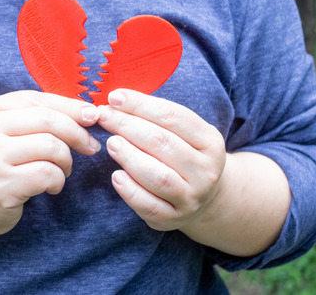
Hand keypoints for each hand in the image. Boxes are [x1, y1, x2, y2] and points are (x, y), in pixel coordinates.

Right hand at [0, 90, 99, 239]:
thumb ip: (31, 117)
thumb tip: (86, 111)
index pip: (36, 99)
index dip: (70, 106)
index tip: (92, 116)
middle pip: (47, 120)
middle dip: (76, 132)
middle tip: (89, 146)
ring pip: (50, 147)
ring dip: (66, 160)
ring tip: (62, 170)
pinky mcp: (1, 186)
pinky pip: (47, 174)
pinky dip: (58, 180)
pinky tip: (51, 186)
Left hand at [98, 89, 226, 232]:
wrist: (206, 198)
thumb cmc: (184, 156)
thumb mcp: (185, 133)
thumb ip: (157, 117)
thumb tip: (117, 100)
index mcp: (210, 141)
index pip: (173, 116)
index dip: (140, 104)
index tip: (114, 97)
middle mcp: (206, 170)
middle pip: (163, 143)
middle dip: (128, 126)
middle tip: (104, 117)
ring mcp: (191, 197)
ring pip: (158, 176)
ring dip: (130, 157)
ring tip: (111, 143)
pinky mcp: (173, 218)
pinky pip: (149, 206)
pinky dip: (130, 191)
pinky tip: (116, 176)